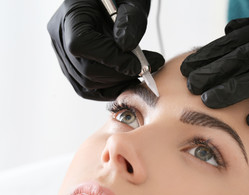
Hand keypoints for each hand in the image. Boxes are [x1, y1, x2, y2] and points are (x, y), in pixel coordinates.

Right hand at [47, 0, 163, 100]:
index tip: (139, 64)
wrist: (111, 1)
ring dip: (116, 84)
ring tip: (138, 73)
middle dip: (119, 75)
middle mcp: (60, 36)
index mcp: (71, 14)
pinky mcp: (72, 66)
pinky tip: (126, 81)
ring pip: (85, 84)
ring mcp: (63, 53)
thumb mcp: (131, 0)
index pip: (81, 45)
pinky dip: (108, 89)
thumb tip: (126, 47)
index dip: (112, 59)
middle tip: (146, 69)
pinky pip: (85, 87)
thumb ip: (130, 20)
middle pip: (84, 70)